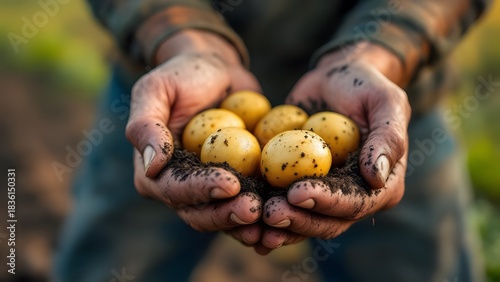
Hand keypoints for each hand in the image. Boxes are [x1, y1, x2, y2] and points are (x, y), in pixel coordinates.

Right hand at [126, 30, 263, 242]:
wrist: (216, 72)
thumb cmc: (182, 76)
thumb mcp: (156, 90)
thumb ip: (146, 126)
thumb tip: (152, 165)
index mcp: (153, 173)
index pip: (174, 189)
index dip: (201, 190)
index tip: (230, 184)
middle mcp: (181, 188)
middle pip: (200, 213)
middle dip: (227, 214)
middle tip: (254, 210)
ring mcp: (210, 190)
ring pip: (226, 215)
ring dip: (247, 222)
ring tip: (272, 219)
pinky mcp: (238, 185)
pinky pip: (251, 202)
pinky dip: (266, 212)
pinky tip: (286, 213)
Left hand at [258, 43, 411, 251]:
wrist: (335, 79)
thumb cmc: (364, 85)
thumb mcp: (385, 100)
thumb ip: (388, 137)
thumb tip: (375, 177)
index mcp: (381, 185)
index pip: (355, 202)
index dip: (327, 202)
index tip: (296, 193)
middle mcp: (353, 197)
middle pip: (326, 221)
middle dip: (297, 220)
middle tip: (269, 213)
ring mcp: (324, 195)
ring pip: (301, 220)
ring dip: (276, 226)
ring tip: (249, 217)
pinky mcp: (297, 185)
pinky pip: (280, 203)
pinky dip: (261, 212)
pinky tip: (236, 213)